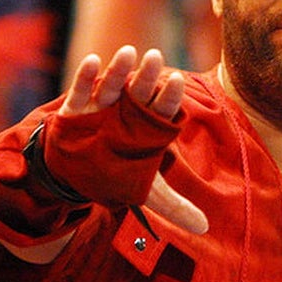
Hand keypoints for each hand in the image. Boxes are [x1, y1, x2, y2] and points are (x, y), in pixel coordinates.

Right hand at [62, 45, 207, 234]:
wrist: (78, 170)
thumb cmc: (118, 171)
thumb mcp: (145, 191)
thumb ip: (174, 206)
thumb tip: (205, 228)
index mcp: (147, 126)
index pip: (162, 109)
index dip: (168, 96)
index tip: (177, 81)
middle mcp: (127, 111)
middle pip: (140, 91)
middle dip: (147, 76)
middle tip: (156, 57)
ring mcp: (101, 107)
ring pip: (113, 85)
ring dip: (119, 70)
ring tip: (128, 52)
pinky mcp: (75, 110)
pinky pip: (81, 90)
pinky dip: (85, 77)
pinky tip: (94, 61)